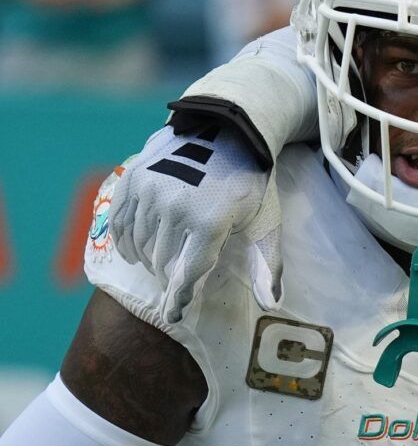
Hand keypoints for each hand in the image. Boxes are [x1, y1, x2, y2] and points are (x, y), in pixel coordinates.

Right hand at [108, 117, 282, 322]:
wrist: (229, 131)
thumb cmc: (249, 183)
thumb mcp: (264, 221)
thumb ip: (265, 264)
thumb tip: (272, 305)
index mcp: (209, 222)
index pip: (186, 274)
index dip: (179, 297)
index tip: (174, 314)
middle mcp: (174, 208)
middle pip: (161, 261)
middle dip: (168, 275)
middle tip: (175, 279)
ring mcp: (150, 192)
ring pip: (138, 243)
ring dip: (146, 259)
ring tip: (158, 263)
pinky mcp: (134, 179)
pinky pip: (118, 221)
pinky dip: (123, 241)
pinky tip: (132, 251)